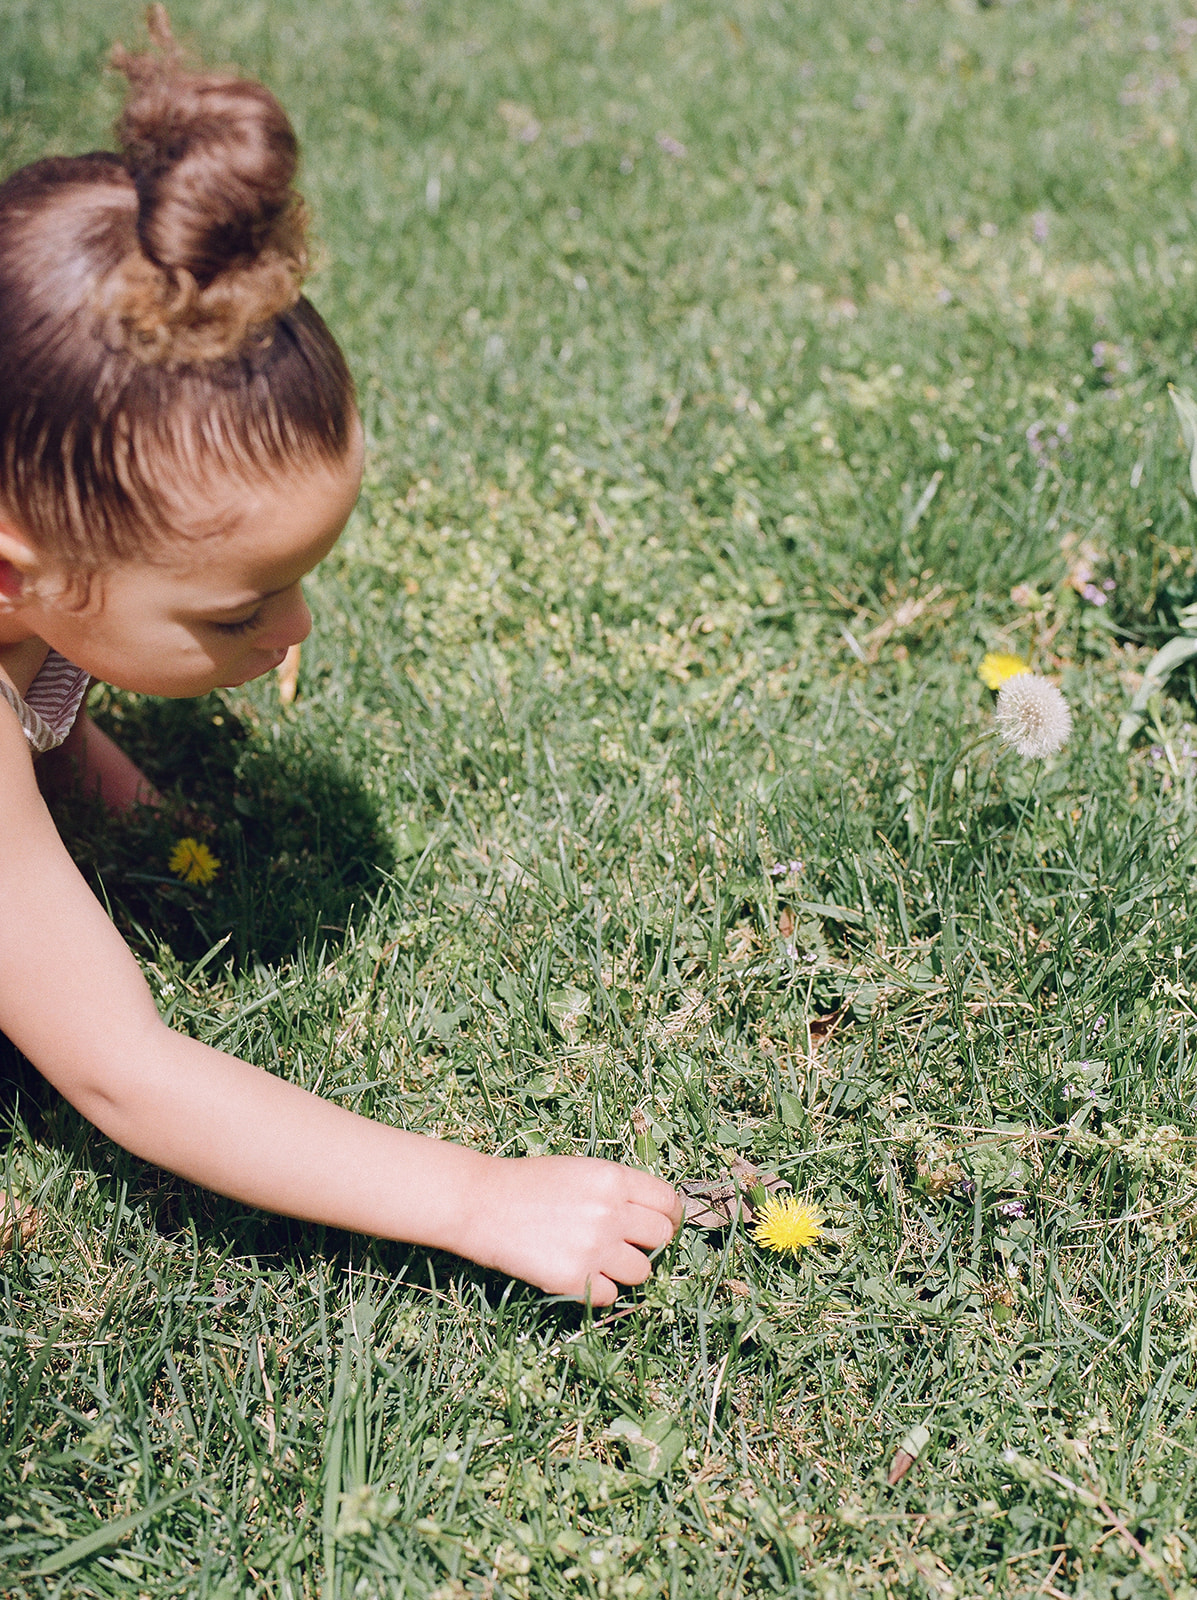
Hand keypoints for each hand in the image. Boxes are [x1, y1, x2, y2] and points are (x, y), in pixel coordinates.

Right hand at [459, 1154, 682, 1305]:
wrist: (480, 1202)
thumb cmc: (528, 1183)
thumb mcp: (579, 1170)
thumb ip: (617, 1190)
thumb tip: (654, 1216)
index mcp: (613, 1178)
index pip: (667, 1202)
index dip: (669, 1216)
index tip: (662, 1225)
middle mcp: (610, 1212)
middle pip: (660, 1238)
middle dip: (649, 1244)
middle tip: (627, 1245)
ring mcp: (594, 1247)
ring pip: (642, 1272)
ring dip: (625, 1270)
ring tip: (597, 1259)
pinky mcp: (574, 1279)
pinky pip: (610, 1295)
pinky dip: (597, 1289)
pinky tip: (577, 1273)